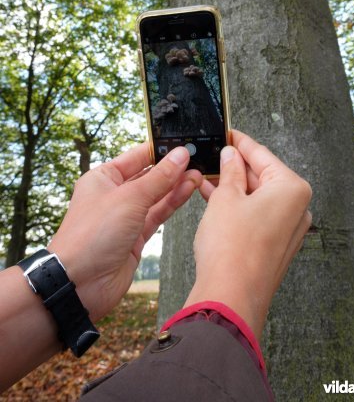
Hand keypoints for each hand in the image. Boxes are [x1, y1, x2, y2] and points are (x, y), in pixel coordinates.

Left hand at [49, 144, 201, 321]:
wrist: (80, 283)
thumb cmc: (92, 235)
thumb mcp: (130, 198)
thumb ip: (159, 177)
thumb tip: (180, 155)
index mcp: (103, 178)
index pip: (137, 156)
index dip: (160, 150)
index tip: (183, 144)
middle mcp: (113, 195)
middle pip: (148, 175)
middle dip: (172, 168)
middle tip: (196, 159)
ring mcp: (125, 216)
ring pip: (156, 195)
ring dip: (176, 185)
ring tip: (198, 174)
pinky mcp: (135, 236)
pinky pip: (158, 214)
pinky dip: (173, 202)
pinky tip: (188, 190)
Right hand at [185, 129, 311, 338]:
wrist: (230, 297)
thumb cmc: (232, 248)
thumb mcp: (225, 198)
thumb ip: (230, 172)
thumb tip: (231, 157)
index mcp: (292, 189)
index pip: (262, 155)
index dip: (241, 142)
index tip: (229, 133)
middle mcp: (296, 208)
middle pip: (263, 176)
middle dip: (236, 166)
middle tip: (214, 154)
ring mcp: (287, 229)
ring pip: (257, 197)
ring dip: (233, 186)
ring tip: (208, 174)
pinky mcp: (275, 245)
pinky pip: (256, 215)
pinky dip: (237, 205)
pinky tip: (214, 196)